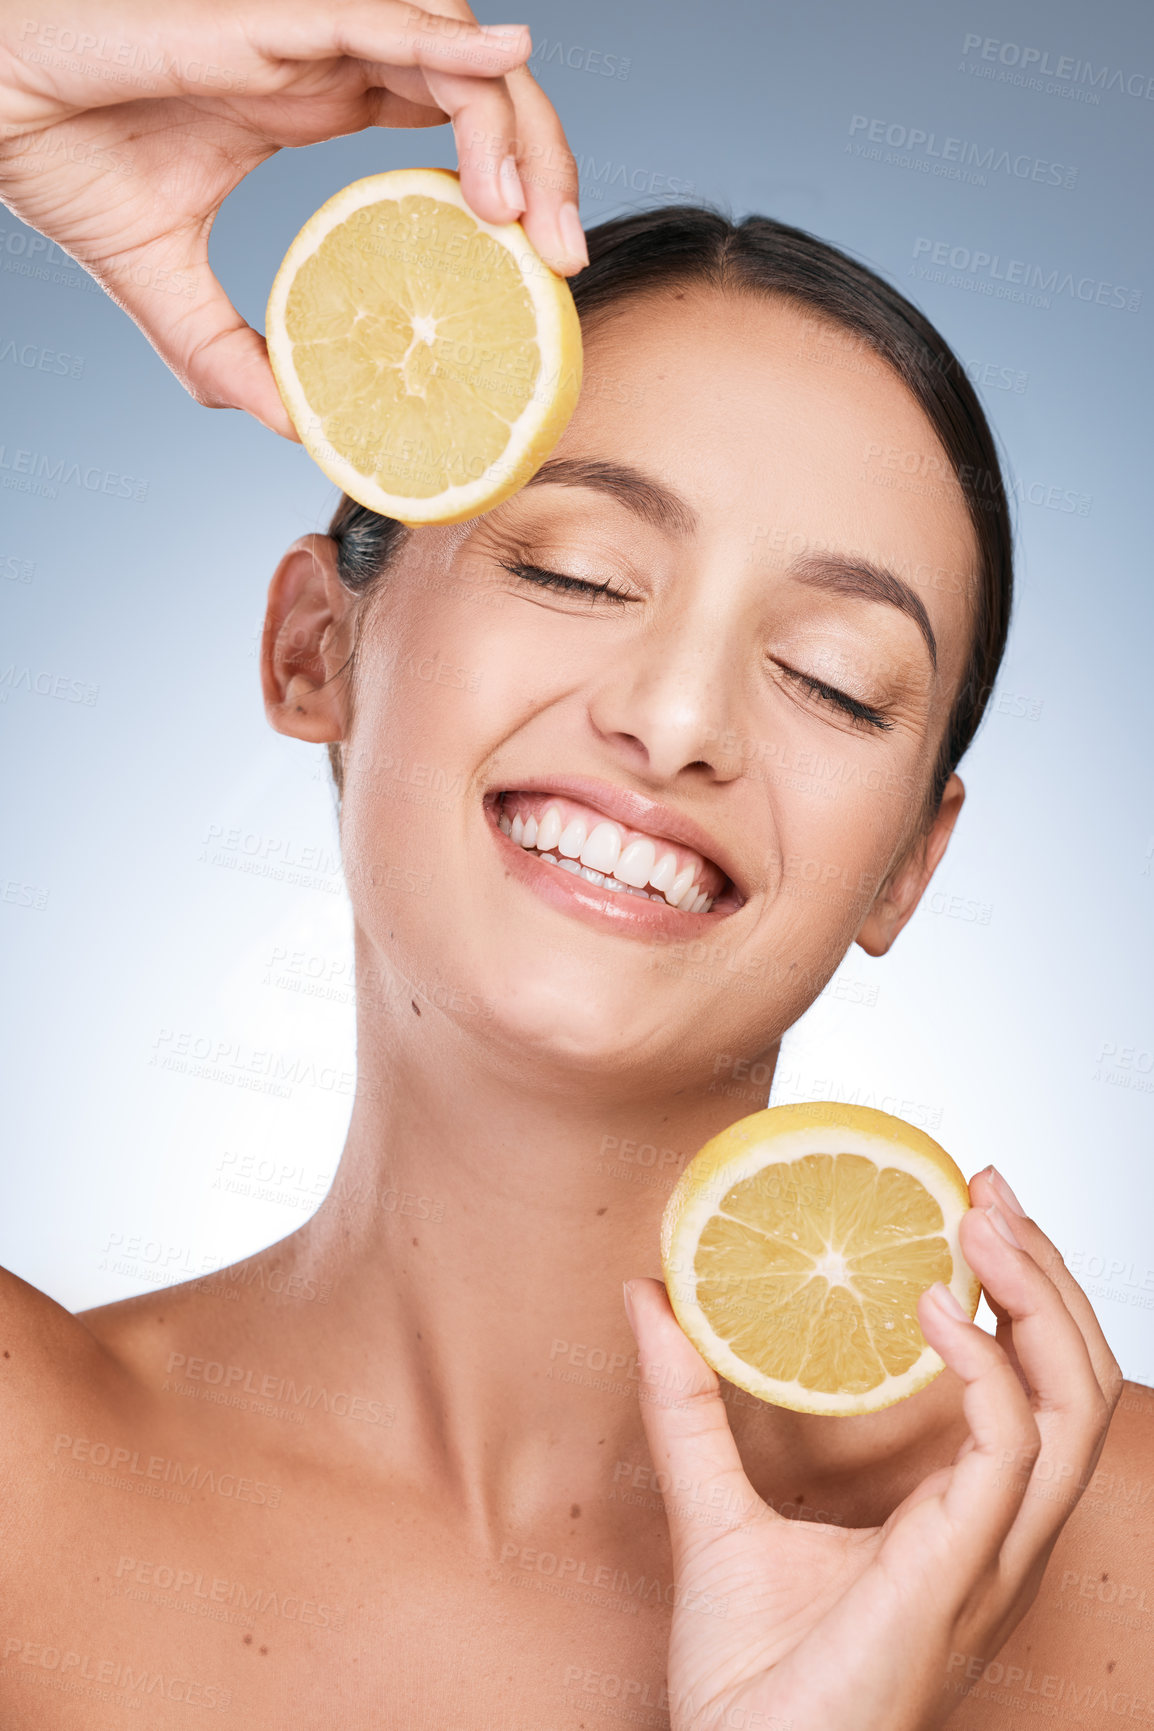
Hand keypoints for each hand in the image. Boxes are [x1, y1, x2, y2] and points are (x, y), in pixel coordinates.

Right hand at [0, 0, 585, 435]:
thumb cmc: (58, 152)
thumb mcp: (161, 280)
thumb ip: (225, 351)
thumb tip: (285, 424)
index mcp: (312, 98)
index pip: (446, 123)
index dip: (508, 183)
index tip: (540, 270)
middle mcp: (326, 56)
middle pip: (479, 91)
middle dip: (543, 169)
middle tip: (564, 262)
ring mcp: (307, 27)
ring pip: (457, 53)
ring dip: (515, 129)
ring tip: (532, 222)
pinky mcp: (276, 12)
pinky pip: (392, 17)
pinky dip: (458, 48)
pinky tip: (509, 73)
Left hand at [624, 1165, 1123, 1730]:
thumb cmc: (745, 1690)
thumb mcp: (710, 1511)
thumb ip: (687, 1407)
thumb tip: (648, 1299)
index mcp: (960, 1523)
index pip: (1036, 1390)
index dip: (1019, 1295)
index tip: (970, 1209)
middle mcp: (995, 1536)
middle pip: (1078, 1382)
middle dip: (1045, 1273)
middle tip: (986, 1187)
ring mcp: (987, 1557)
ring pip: (1073, 1406)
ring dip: (1037, 1300)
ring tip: (979, 1221)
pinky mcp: (955, 1572)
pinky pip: (1009, 1454)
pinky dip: (986, 1370)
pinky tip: (931, 1312)